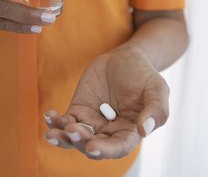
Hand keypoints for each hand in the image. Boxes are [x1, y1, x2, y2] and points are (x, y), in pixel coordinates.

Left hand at [44, 47, 169, 158]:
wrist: (125, 58)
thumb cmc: (143, 74)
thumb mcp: (157, 88)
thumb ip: (156, 110)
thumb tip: (144, 130)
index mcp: (130, 131)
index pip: (118, 147)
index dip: (106, 150)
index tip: (93, 146)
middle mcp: (110, 131)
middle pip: (93, 145)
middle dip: (81, 141)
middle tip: (72, 129)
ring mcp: (92, 122)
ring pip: (76, 137)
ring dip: (64, 137)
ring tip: (53, 132)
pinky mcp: (79, 110)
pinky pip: (65, 121)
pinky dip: (55, 121)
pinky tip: (49, 115)